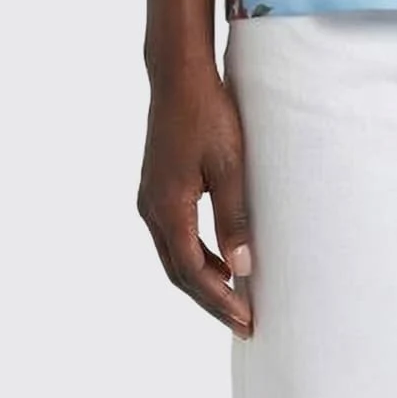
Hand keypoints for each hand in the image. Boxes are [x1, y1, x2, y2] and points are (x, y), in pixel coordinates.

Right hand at [136, 63, 253, 336]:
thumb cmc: (208, 114)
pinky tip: (217, 257)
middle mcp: (151, 209)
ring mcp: (150, 198)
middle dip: (210, 299)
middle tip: (242, 320)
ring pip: (174, 255)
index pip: (194, 271)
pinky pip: (173, 235)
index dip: (220, 299)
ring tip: (233, 297)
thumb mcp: (229, 165)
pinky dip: (194, 255)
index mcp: (168, 208)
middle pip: (179, 271)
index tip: (246, 319)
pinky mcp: (156, 187)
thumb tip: (242, 266)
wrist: (179, 77)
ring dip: (202, 278)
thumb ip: (234, 217)